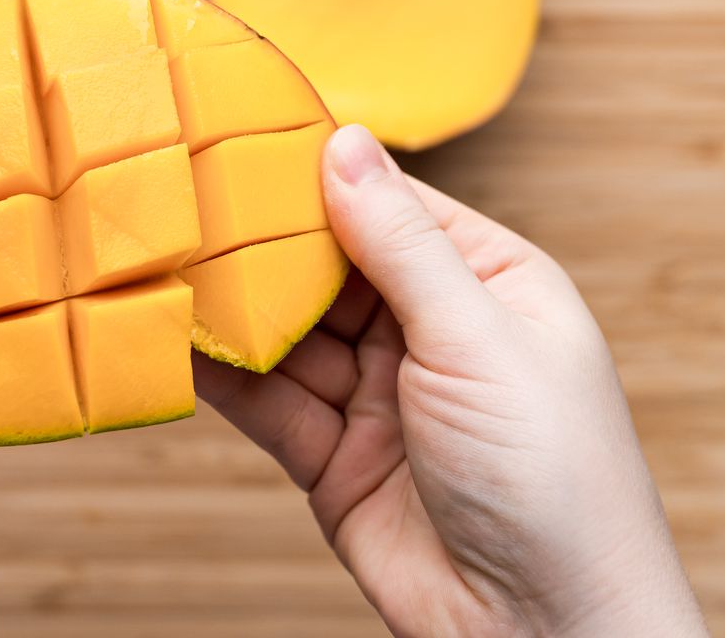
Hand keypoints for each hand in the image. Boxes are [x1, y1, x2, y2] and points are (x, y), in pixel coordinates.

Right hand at [194, 125, 707, 636]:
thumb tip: (347, 144)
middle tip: (191, 202)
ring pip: (292, 333)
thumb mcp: (476, 339)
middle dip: (267, 243)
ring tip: (170, 265)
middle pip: (332, 268)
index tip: (249, 137)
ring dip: (237, 309)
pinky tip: (182, 343)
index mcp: (491, 286)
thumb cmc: (555, 481)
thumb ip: (400, 246)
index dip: (323, 176)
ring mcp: (382, 396)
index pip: (395, 208)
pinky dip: (227, 375)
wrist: (543, 634)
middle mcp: (435, 333)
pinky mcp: (337, 456)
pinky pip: (271, 401)